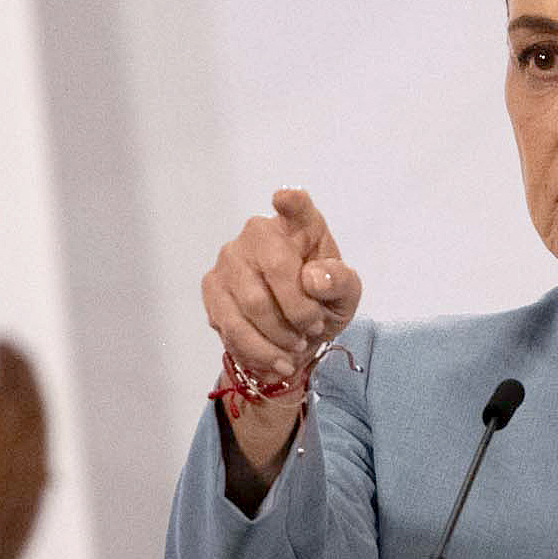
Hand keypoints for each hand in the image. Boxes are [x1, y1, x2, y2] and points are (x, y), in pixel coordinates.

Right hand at [202, 188, 363, 488]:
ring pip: (252, 306)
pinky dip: (260, 352)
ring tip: (297, 346)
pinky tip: (278, 360)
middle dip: (300, 312)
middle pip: (276, 271)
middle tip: (313, 329)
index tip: (287, 199)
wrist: (294, 334)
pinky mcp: (211, 288)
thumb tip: (313, 279)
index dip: (292, 202)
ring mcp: (229, 258)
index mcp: (300, 225)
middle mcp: (258, 233)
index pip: (296, 207)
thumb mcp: (346, 295)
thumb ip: (340, 282)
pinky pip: (233, 327)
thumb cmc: (321, 301)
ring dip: (280, 337)